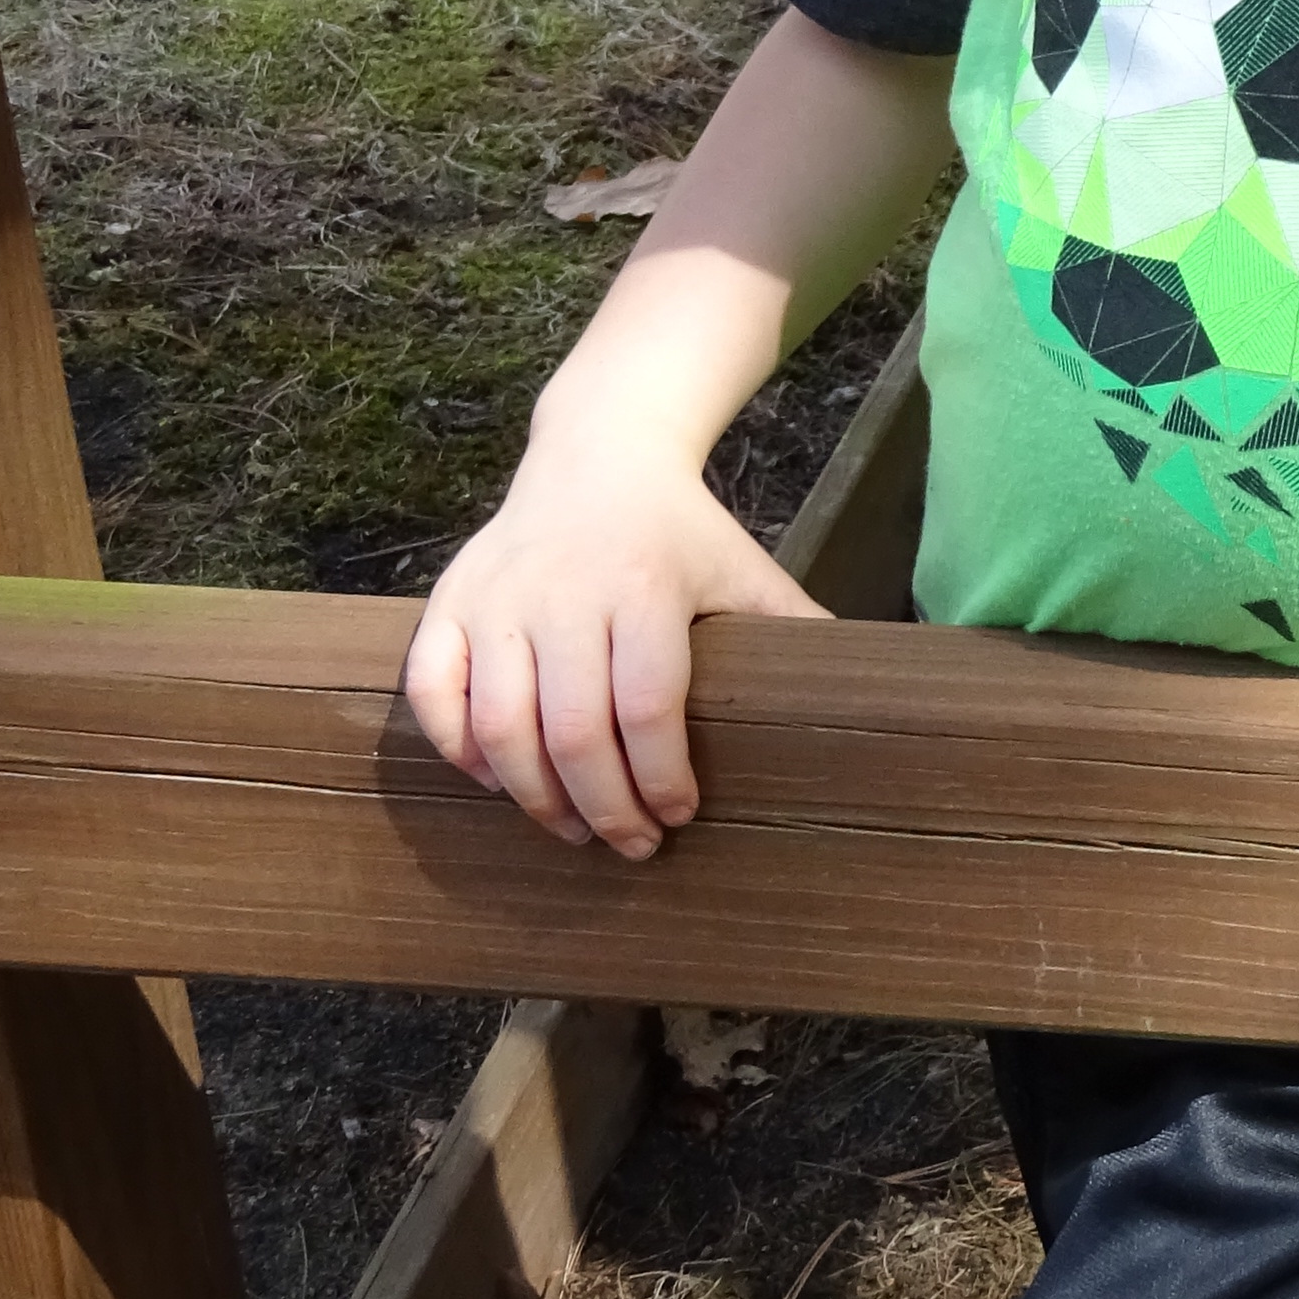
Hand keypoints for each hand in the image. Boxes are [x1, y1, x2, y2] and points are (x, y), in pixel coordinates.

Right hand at [401, 438, 823, 860]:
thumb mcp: (743, 569)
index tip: (680, 814)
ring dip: (535, 797)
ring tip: (575, 827)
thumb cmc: (679, 533)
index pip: (647, 707)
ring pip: (500, 727)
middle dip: (606, 807)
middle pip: (574, 732)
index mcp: (644, 586)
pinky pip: (434, 695)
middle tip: (631, 842)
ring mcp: (497, 599)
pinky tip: (500, 780)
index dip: (661, 777)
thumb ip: (792, 628)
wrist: (596, 455)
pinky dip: (460, 750)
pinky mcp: (448, 604)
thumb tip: (863, 691)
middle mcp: (562, 593)